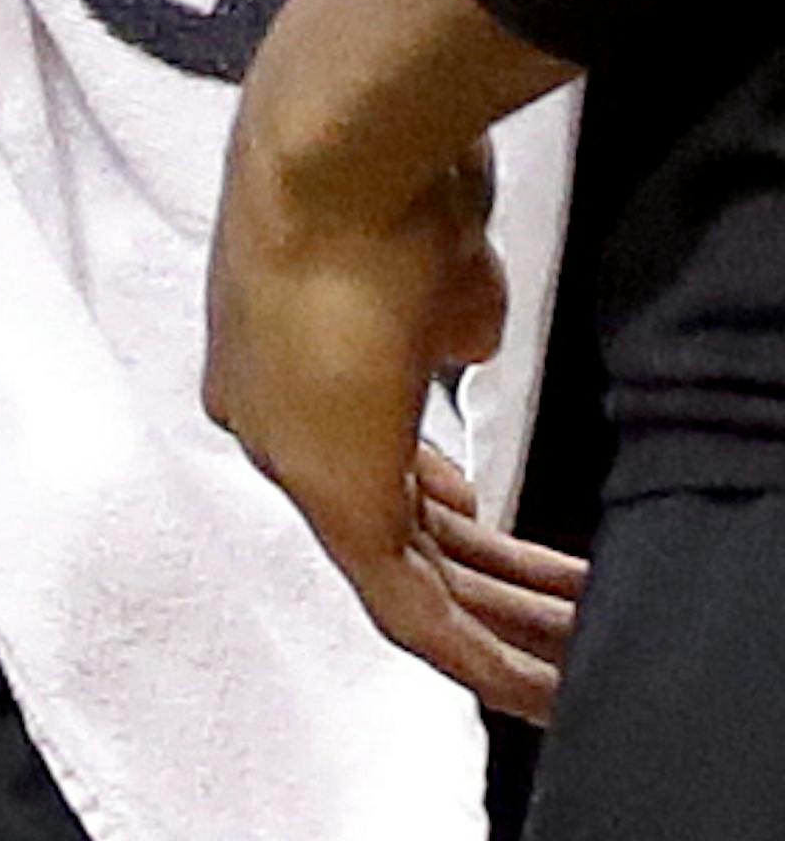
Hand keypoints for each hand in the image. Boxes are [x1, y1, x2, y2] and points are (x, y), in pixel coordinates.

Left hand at [203, 0, 584, 720]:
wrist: (339, 156)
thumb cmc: (385, 179)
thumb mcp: (436, 264)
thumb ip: (447, 319)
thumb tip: (461, 341)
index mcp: (277, 358)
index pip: (358, 445)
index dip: (422, 486)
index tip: (472, 502)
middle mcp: (272, 422)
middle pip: (389, 523)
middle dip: (477, 572)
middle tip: (550, 615)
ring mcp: (295, 466)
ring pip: (408, 577)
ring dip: (496, 625)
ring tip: (568, 663)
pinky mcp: (334, 504)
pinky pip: (410, 609)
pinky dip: (478, 654)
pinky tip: (538, 684)